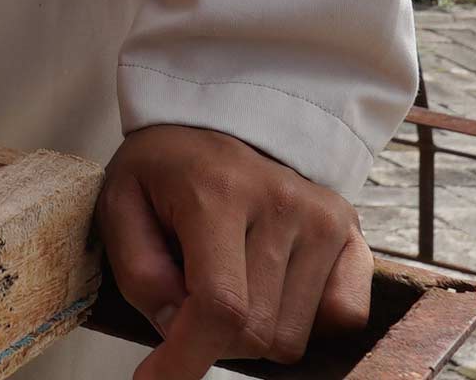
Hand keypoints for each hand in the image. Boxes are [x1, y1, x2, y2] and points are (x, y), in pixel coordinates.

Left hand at [98, 124, 372, 379]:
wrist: (222, 119)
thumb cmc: (166, 169)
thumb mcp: (121, 202)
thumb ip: (138, 269)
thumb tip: (175, 326)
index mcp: (219, 192)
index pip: (219, 304)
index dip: (187, 357)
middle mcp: (284, 204)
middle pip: (255, 331)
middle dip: (211, 338)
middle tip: (187, 300)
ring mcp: (327, 220)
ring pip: (291, 337)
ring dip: (251, 331)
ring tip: (229, 280)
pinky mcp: (354, 236)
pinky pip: (342, 319)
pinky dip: (302, 322)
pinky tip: (270, 288)